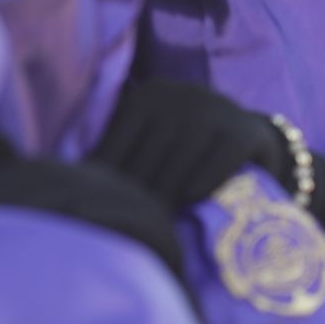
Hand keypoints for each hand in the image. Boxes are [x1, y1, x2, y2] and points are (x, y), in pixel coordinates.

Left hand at [90, 78, 291, 208]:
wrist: (249, 134)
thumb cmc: (185, 146)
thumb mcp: (151, 136)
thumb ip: (120, 153)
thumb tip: (75, 182)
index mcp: (147, 96)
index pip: (116, 148)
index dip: (110, 186)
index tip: (104, 213)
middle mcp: (180, 95)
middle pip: (146, 162)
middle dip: (138, 199)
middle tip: (129, 228)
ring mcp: (215, 110)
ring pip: (178, 167)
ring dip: (166, 200)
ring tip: (155, 227)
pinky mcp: (243, 130)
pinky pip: (215, 165)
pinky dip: (202, 186)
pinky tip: (192, 202)